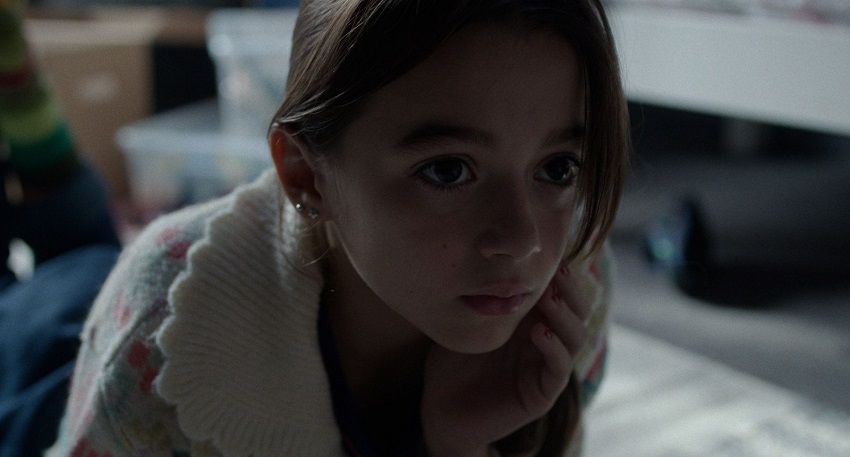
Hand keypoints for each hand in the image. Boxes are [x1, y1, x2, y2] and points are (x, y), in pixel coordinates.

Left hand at [421, 260, 591, 456]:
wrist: (441, 409)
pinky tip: (539, 331)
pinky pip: (560, 369)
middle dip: (571, 288)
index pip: (562, 292)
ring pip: (576, 337)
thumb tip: (485, 253)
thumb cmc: (452, 362)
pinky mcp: (542, 394)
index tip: (547, 251)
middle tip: (556, 270)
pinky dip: (554, 348)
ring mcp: (546, 368)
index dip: (561, 273)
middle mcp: (546, 342)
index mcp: (533, 321)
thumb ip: (482, 294)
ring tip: (548, 298)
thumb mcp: (467, 320)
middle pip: (578, 310)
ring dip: (565, 315)